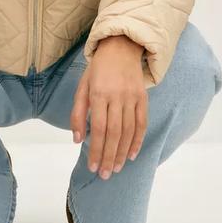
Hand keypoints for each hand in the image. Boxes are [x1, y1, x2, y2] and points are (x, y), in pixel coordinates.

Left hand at [69, 36, 147, 178]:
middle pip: (114, 133)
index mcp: (99, 93)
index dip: (96, 150)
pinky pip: (142, 123)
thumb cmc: (98, 70)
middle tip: (105, 174)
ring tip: (116, 168)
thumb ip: (78, 113)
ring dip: (122, 152)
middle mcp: (117, 96)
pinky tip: (132, 154)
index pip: (98, 128)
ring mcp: (132, 97)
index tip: (92, 166)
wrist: (121, 47)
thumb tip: (78, 139)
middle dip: (109, 156)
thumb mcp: (82, 87)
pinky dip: (138, 141)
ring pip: (128, 131)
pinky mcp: (143, 97)